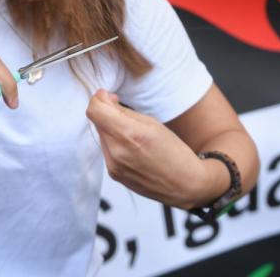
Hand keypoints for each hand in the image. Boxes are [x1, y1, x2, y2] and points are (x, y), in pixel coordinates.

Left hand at [86, 90, 218, 208]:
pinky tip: (132, 147)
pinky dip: (115, 144)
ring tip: (132, 133)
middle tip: (121, 110)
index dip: (98, 99)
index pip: (95, 110)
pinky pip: (107, 151)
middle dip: (106, 113)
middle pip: (97, 122)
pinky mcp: (114, 175)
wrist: (184, 185)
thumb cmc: (175, 153)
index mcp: (128, 134)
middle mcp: (116, 152)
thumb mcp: (152, 123)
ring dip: (110, 129)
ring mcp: (113, 166)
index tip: (105, 95)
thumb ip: (124, 111)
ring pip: (102, 136)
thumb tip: (105, 101)